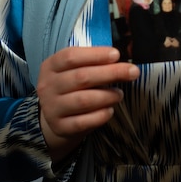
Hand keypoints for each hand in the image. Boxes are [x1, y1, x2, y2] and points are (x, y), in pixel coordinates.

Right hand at [37, 46, 139, 161]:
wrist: (56, 116)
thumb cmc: (72, 86)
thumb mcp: (74, 69)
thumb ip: (92, 61)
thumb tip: (118, 58)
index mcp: (50, 66)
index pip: (70, 56)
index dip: (96, 55)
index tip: (116, 55)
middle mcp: (48, 86)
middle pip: (81, 77)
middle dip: (111, 73)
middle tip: (132, 72)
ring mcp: (52, 108)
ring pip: (84, 100)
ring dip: (107, 96)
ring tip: (119, 94)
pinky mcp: (60, 127)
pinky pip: (84, 122)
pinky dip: (101, 115)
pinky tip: (110, 109)